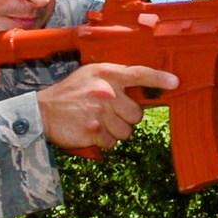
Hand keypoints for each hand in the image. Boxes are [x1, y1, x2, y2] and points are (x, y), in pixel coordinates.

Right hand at [37, 64, 178, 150]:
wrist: (42, 111)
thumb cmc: (69, 94)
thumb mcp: (90, 76)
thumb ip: (114, 80)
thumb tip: (140, 90)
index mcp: (107, 74)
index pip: (139, 73)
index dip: (159, 78)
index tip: (175, 82)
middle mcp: (106, 91)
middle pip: (136, 114)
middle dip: (125, 118)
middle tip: (108, 114)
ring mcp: (100, 112)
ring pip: (126, 132)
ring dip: (114, 132)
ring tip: (97, 122)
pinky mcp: (93, 131)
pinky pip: (111, 143)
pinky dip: (103, 142)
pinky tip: (90, 131)